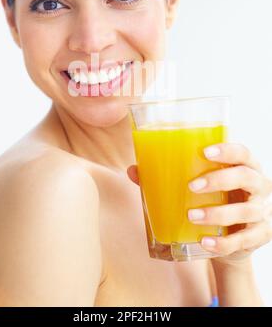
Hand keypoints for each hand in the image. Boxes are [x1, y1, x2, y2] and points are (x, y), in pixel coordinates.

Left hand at [127, 143, 271, 264]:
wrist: (231, 238)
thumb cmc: (213, 201)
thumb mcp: (196, 187)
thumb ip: (166, 177)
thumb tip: (133, 170)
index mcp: (244, 167)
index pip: (243, 152)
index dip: (228, 150)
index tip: (206, 151)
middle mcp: (258, 186)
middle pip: (247, 177)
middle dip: (220, 180)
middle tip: (192, 186)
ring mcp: (262, 211)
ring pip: (247, 210)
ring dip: (218, 213)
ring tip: (192, 216)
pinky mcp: (260, 235)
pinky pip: (245, 239)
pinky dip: (224, 243)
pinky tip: (205, 241)